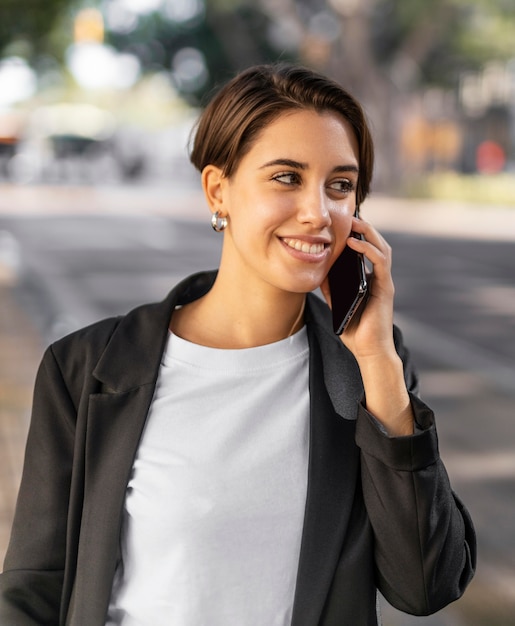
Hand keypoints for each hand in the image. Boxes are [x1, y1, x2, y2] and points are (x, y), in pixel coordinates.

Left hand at [320, 215, 395, 361]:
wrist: (368, 350)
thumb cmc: (354, 329)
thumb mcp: (337, 303)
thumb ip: (331, 286)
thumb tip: (318, 268)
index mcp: (369, 279)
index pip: (366, 250)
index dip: (357, 235)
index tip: (342, 222)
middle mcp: (379, 278)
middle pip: (376, 244)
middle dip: (364, 228)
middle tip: (349, 215)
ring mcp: (384, 282)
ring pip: (382, 248)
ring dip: (368, 233)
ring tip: (354, 221)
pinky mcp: (386, 289)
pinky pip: (380, 262)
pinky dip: (368, 249)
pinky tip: (354, 243)